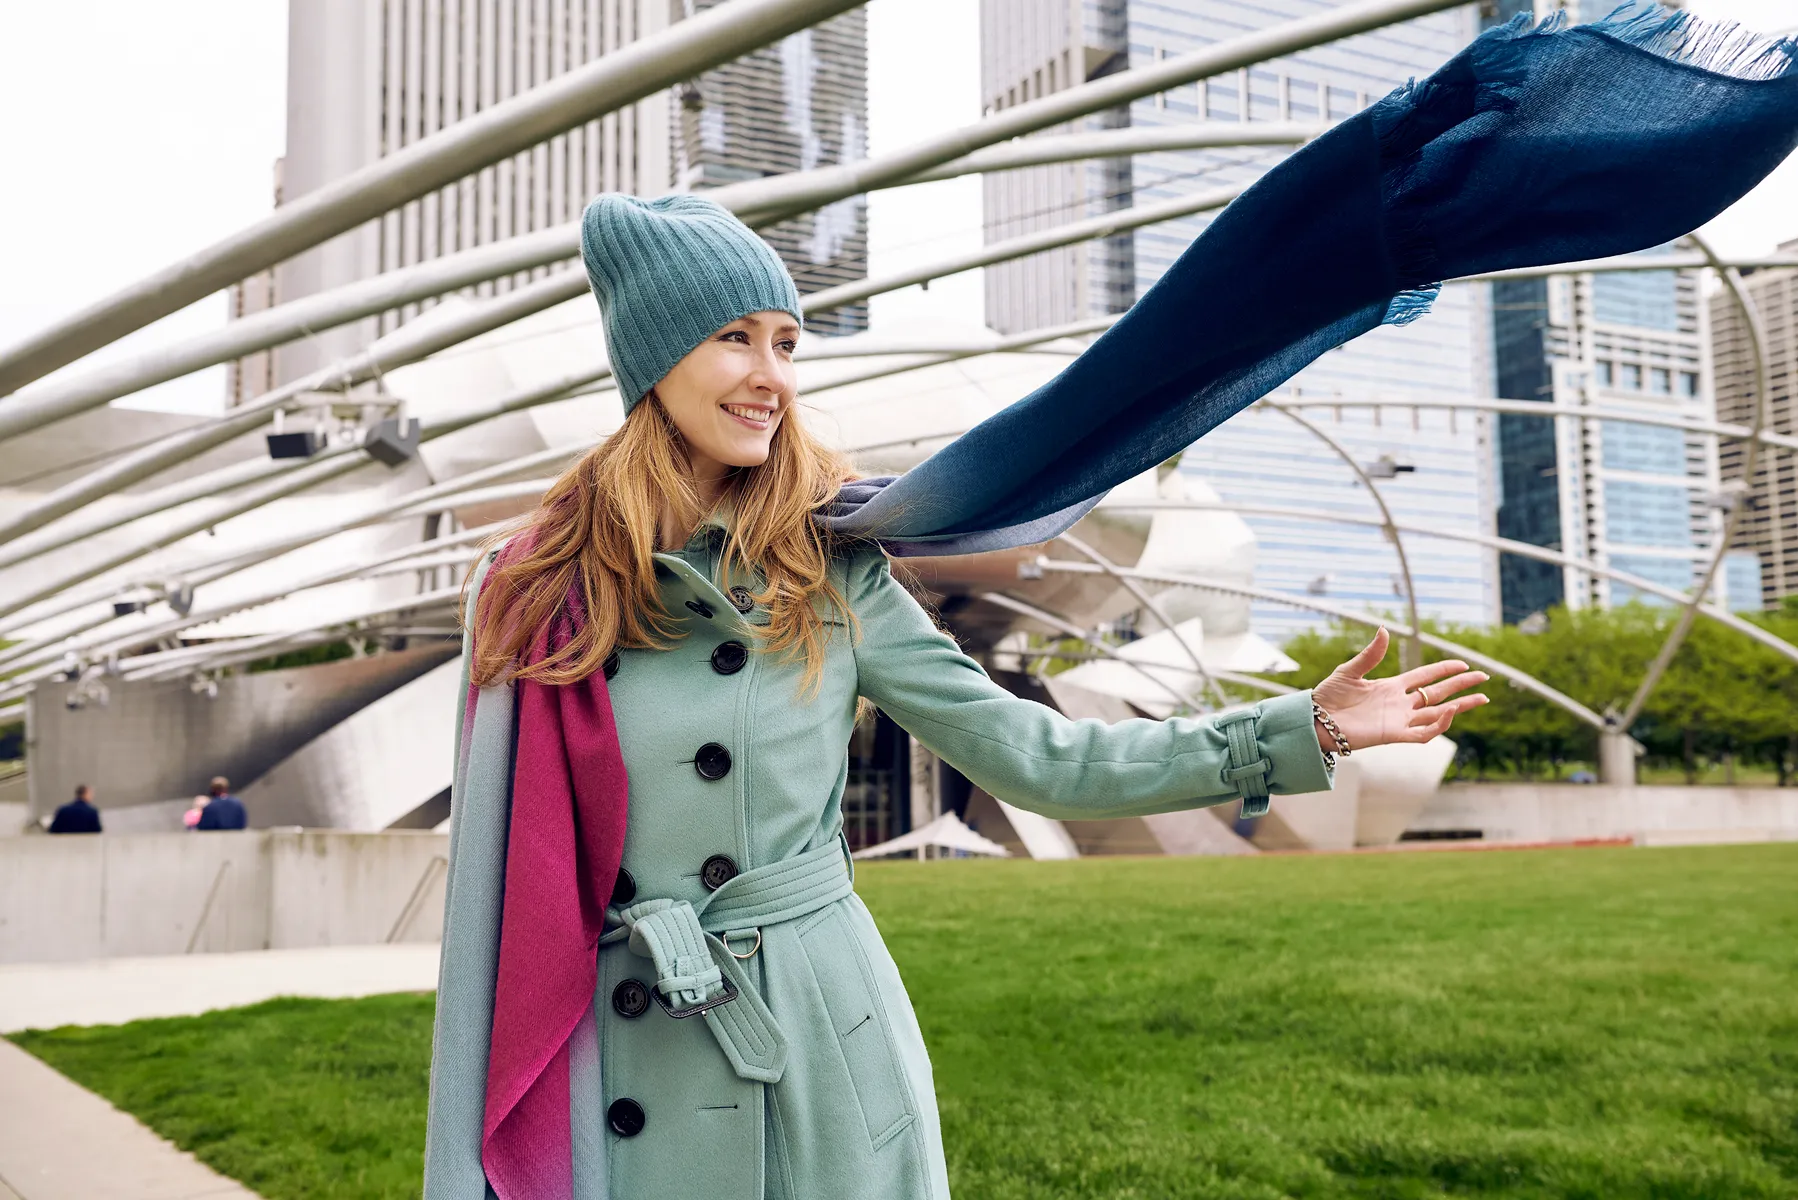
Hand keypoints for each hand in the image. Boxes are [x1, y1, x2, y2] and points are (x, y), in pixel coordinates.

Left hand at [1311, 628, 1488, 750]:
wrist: (1315, 720)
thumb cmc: (1328, 696)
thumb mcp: (1349, 671)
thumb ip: (1371, 654)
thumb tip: (1384, 629)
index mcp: (1391, 687)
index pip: (1425, 677)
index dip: (1444, 670)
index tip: (1464, 663)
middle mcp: (1399, 704)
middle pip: (1438, 694)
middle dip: (1461, 686)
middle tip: (1484, 679)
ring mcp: (1399, 720)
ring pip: (1437, 714)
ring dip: (1460, 706)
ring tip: (1482, 698)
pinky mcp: (1394, 735)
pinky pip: (1423, 733)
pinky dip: (1439, 724)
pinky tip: (1450, 710)